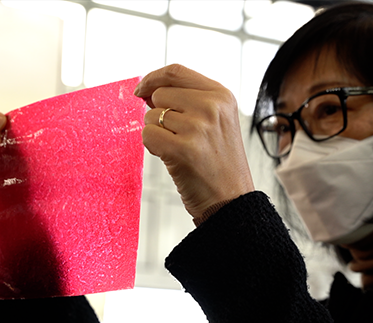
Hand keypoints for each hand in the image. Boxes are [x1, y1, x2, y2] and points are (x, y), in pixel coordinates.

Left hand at [135, 64, 253, 218]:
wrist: (231, 199)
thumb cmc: (220, 163)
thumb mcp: (217, 121)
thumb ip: (187, 100)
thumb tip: (147, 91)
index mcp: (222, 95)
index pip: (176, 72)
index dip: (152, 78)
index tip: (141, 89)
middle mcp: (211, 107)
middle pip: (160, 94)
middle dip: (158, 114)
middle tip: (177, 136)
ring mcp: (198, 128)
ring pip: (151, 116)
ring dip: (157, 133)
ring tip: (180, 149)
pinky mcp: (182, 150)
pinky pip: (148, 136)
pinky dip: (153, 147)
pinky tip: (172, 157)